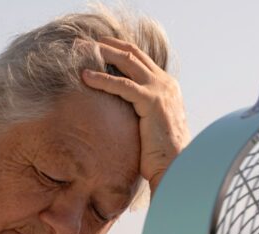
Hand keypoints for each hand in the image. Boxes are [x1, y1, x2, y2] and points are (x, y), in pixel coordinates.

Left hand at [82, 37, 189, 193]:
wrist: (177, 167)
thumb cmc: (162, 155)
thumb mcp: (151, 127)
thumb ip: (141, 113)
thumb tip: (121, 115)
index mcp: (167, 87)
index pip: (140, 59)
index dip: (119, 50)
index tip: (99, 46)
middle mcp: (166, 83)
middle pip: (133, 54)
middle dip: (108, 45)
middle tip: (85, 42)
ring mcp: (161, 90)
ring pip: (127, 62)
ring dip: (103, 53)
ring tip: (81, 51)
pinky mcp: (152, 102)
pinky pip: (122, 85)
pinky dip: (102, 79)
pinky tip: (85, 77)